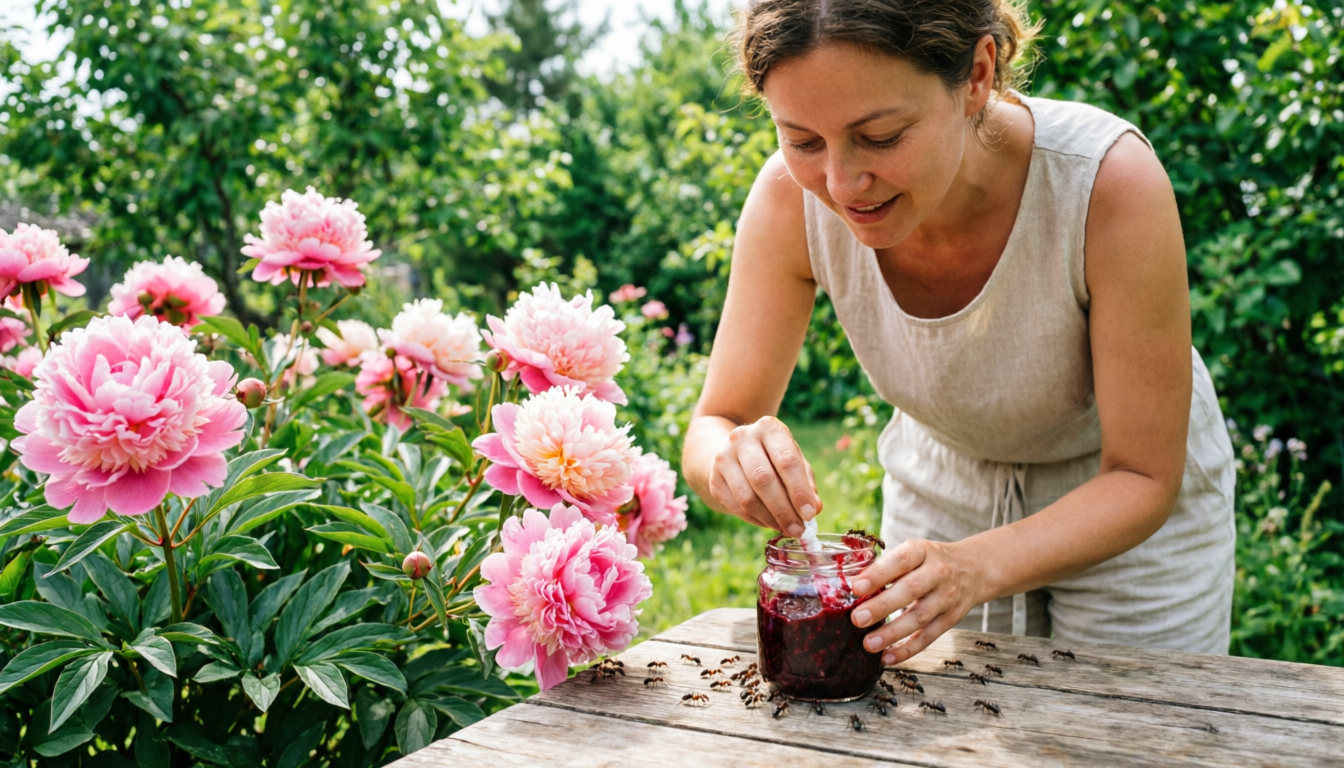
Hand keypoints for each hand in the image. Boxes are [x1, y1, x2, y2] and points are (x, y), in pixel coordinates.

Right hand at [707, 416, 820, 535]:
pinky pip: (736, 507)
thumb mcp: (793, 462)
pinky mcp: (714, 478)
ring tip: (785, 529)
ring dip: (769, 518)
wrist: (736, 453)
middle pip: (763, 479)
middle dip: (783, 509)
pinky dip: (756, 520)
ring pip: (747, 497)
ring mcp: (724, 457)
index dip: (799, 490)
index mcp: (768, 428)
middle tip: (798, 529)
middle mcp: (743, 437)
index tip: (809, 514)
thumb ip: (806, 483)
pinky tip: (769, 523)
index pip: (786, 461)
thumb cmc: (773, 458)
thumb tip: (814, 508)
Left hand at [849, 539, 990, 664]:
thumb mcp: (914, 552)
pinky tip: (888, 658)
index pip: (900, 560)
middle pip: (910, 590)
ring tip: (869, 644)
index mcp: (922, 551)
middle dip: (882, 606)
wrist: (974, 569)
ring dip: (892, 633)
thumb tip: (853, 588)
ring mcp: (946, 598)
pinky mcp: (951, 619)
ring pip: (920, 617)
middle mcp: (938, 573)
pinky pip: (929, 637)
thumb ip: (888, 566)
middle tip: (858, 619)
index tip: (856, 587)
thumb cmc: (931, 561)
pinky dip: (908, 649)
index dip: (878, 574)